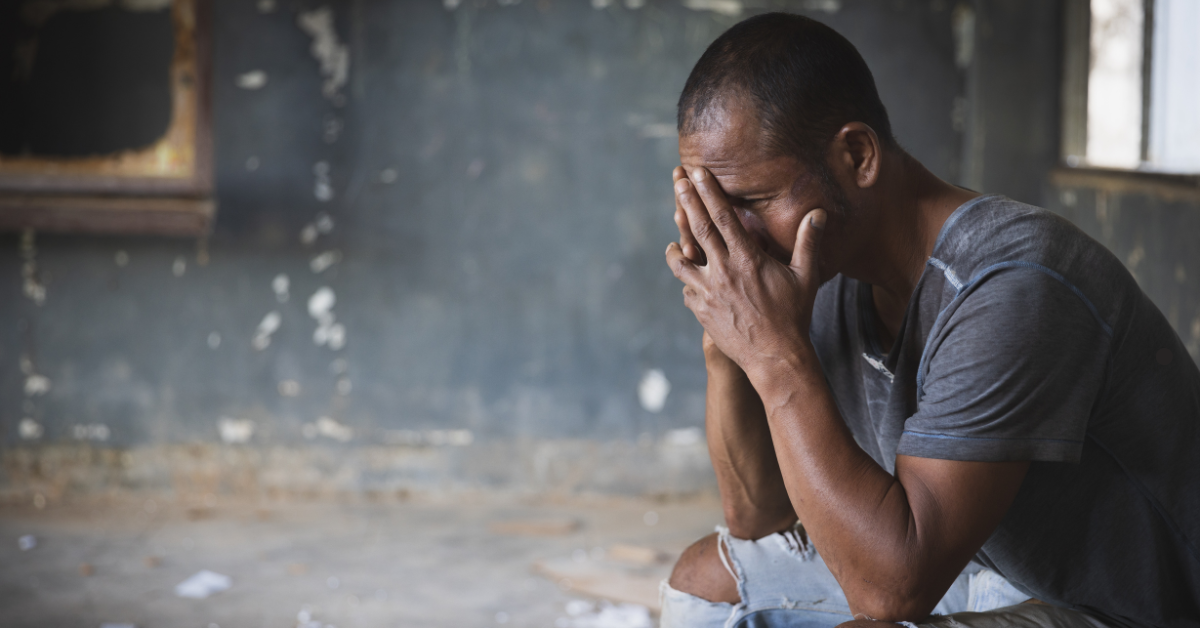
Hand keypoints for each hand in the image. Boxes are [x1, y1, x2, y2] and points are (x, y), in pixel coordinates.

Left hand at [665, 167, 825, 374]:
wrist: (775, 357)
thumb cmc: (794, 316)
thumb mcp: (805, 277)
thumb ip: (808, 242)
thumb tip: (818, 213)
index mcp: (747, 259)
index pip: (724, 217)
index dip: (709, 192)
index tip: (698, 173)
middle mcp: (723, 272)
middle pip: (698, 228)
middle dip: (686, 201)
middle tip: (677, 180)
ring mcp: (708, 292)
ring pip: (681, 262)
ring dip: (675, 249)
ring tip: (673, 243)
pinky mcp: (701, 311)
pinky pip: (687, 291)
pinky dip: (687, 283)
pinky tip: (690, 282)